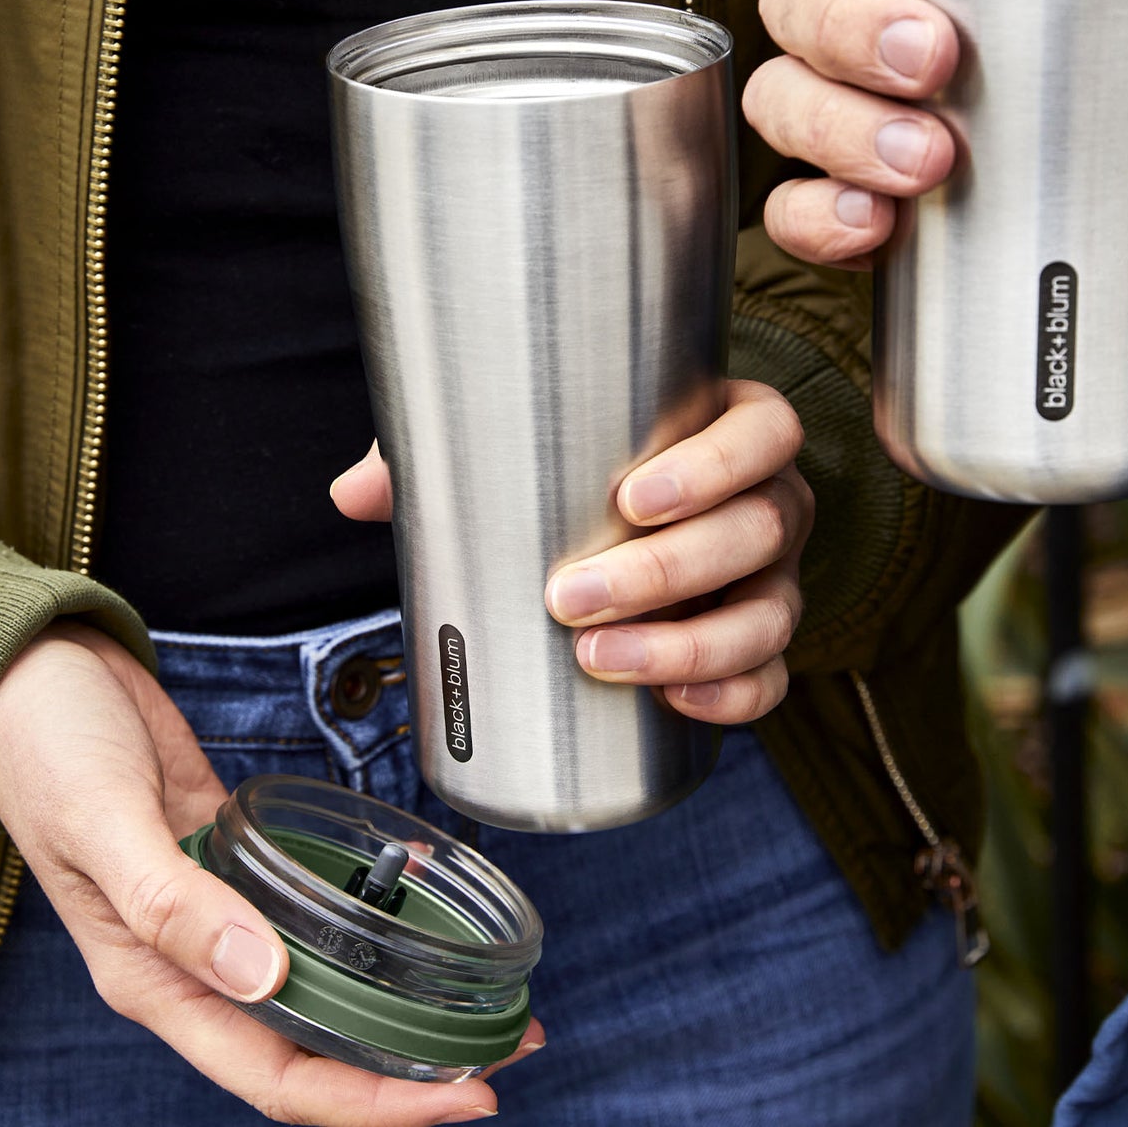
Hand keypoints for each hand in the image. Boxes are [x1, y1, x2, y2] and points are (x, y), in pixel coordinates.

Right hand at [0, 623, 539, 1124]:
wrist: (35, 679)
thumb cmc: (47, 749)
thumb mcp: (102, 822)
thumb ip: (173, 901)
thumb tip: (261, 973)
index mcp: (154, 979)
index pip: (276, 1077)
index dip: (368, 1103)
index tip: (453, 1097)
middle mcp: (194, 963)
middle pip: (312, 1048)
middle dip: (404, 1071)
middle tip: (498, 1059)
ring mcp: (220, 914)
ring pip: (318, 986)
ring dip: (394, 1005)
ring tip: (480, 1006)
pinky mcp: (238, 862)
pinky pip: (310, 911)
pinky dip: (364, 919)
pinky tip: (416, 904)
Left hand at [332, 380, 811, 724]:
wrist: (634, 510)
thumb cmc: (584, 461)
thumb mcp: (524, 435)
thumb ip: (448, 449)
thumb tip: (353, 494)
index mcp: (733, 425)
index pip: (764, 430)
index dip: (714, 464)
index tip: (629, 497)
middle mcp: (770, 498)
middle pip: (758, 528)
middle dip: (667, 571)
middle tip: (571, 596)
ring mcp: (774, 575)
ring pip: (768, 613)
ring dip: (689, 643)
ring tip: (600, 661)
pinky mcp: (763, 642)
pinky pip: (771, 677)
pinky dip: (732, 696)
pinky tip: (675, 702)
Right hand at [739, 0, 1127, 275]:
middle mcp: (875, 9)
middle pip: (792, 0)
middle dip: (846, 29)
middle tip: (936, 57)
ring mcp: (862, 111)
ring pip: (783, 102)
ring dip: (839, 128)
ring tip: (932, 159)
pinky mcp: (874, 205)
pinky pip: (796, 212)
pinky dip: (819, 220)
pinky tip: (877, 227)